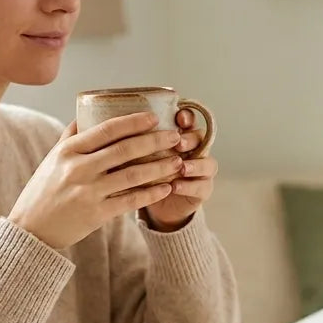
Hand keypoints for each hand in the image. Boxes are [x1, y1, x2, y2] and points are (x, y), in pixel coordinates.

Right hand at [8, 112, 185, 248]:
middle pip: (125, 150)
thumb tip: (84, 114)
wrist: (31, 230)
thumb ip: (70, 137)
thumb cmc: (42, 191)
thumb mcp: (51, 159)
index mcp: (68, 151)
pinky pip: (130, 201)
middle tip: (175, 137)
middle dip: (155, 141)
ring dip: (159, 167)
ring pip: (133, 175)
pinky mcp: (96, 214)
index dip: (134, 122)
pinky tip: (166, 188)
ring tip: (177, 161)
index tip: (154, 118)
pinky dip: (150, 194)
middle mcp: (79, 168)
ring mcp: (89, 192)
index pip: (107, 129)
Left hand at [143, 109, 217, 231]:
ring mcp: (202, 171)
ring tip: (182, 167)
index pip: (189, 121)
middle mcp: (195, 150)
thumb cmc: (147, 175)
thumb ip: (136, 143)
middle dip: (190, 139)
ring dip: (195, 164)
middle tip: (178, 143)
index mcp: (180, 136)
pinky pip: (202, 187)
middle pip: (201, 139)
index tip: (178, 117)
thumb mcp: (139, 157)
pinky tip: (175, 186)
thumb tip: (115, 126)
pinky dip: (188, 186)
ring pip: (208, 163)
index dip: (186, 117)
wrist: (159, 204)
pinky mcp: (203, 190)